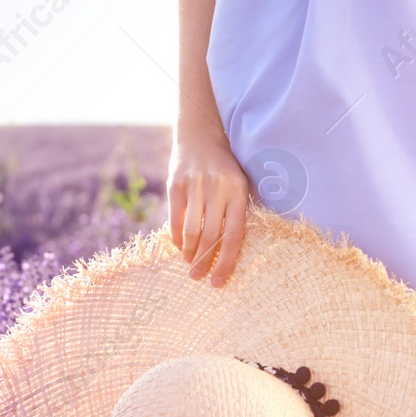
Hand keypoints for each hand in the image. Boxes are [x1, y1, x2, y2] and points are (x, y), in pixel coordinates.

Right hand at [167, 122, 250, 286]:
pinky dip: (176, 237)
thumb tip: (231, 251)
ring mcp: (195, 185)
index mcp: (238, 191)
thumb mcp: (240, 183)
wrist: (200, 134)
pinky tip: (179, 246)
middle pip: (211, 236)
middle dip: (204, 262)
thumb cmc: (225, 166)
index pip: (233, 236)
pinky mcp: (176, 185)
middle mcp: (217, 188)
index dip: (226, 262)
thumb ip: (238, 211)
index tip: (218, 282)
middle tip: (199, 277)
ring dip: (189, 252)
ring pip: (191, 230)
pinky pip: (175, 219)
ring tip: (189, 264)